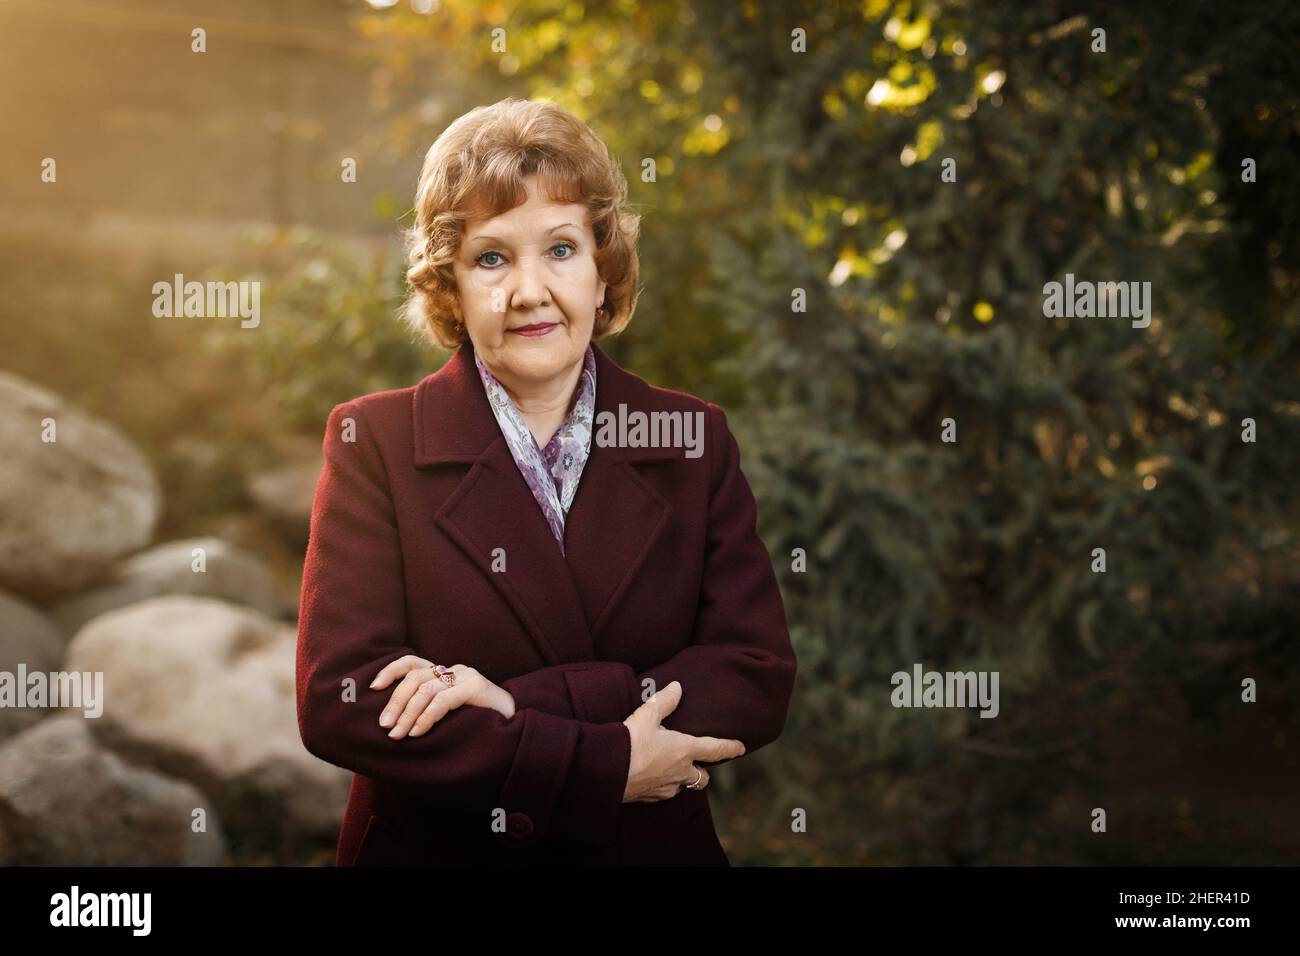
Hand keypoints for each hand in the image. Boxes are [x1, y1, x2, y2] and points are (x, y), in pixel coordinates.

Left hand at [370, 655, 515, 738]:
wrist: (518, 727)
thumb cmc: (479, 726)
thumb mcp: (449, 716)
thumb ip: (428, 712)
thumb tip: (394, 726)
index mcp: (445, 675)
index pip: (412, 663)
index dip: (391, 671)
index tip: (373, 687)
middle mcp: (455, 671)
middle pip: (415, 678)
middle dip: (395, 702)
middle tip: (385, 725)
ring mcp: (467, 677)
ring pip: (426, 689)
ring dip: (407, 714)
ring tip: (398, 735)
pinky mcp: (477, 688)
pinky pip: (443, 700)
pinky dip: (426, 717)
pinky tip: (417, 733)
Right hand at [621, 680, 744, 802]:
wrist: (607, 772)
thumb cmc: (630, 742)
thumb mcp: (647, 714)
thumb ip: (665, 700)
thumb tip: (677, 687)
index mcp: (684, 750)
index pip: (715, 749)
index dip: (730, 747)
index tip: (741, 748)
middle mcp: (680, 772)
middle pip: (702, 777)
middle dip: (704, 771)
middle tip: (699, 763)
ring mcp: (666, 787)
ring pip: (683, 786)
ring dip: (682, 779)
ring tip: (673, 768)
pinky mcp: (650, 797)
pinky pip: (664, 793)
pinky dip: (664, 785)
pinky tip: (653, 777)